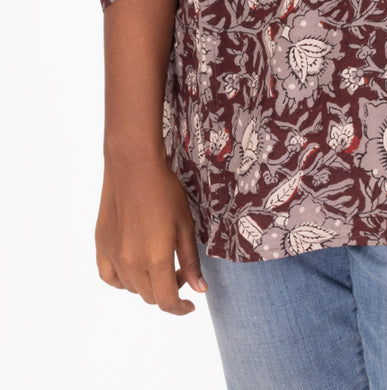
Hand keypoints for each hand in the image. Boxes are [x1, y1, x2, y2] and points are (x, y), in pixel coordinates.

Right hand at [95, 151, 206, 315]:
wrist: (133, 166)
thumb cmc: (165, 191)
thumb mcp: (185, 224)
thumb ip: (190, 260)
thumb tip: (199, 289)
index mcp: (156, 259)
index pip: (167, 301)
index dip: (181, 308)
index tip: (191, 304)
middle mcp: (132, 263)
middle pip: (150, 296)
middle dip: (168, 290)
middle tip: (179, 270)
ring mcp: (113, 256)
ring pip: (131, 288)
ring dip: (147, 284)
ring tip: (159, 263)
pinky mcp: (101, 246)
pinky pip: (109, 277)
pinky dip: (122, 280)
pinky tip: (133, 267)